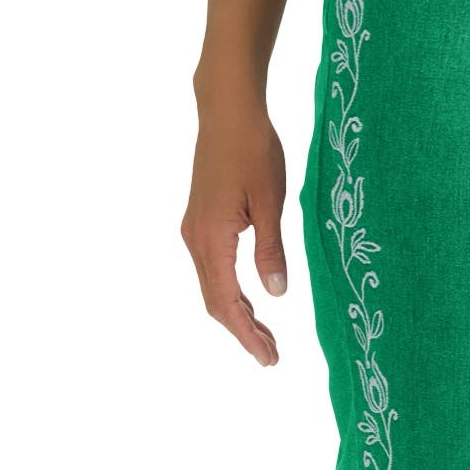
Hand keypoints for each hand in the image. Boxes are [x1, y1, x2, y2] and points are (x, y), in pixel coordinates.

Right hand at [181, 91, 286, 365]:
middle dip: (242, 331)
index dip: (247, 334)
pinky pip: (212, 269)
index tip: (268, 358)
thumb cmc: (253, 150)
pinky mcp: (200, 221)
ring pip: (212, 287)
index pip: (227, 302)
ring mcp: (194, 230)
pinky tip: (250, 300)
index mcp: (212, 238)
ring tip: (266, 336)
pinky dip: (230, 292)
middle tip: (271, 356)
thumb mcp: (271, 202)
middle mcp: (195, 238)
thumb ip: (271, 250)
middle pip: (214, 301)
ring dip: (237, 313)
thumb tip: (275, 294)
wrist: (227, 111)